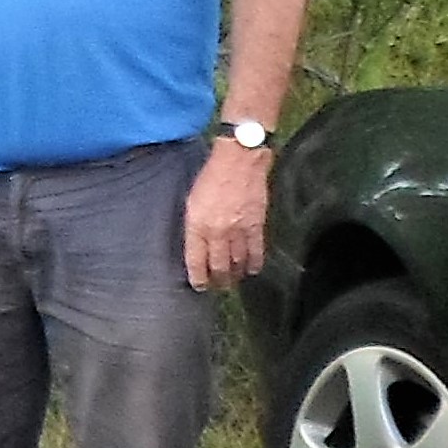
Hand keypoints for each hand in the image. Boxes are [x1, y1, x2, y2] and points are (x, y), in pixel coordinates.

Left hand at [184, 139, 271, 291]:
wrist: (239, 160)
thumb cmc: (210, 177)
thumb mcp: (190, 200)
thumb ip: (194, 224)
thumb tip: (197, 244)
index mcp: (197, 224)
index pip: (196, 259)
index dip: (198, 277)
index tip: (199, 286)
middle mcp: (217, 231)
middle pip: (218, 266)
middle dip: (217, 280)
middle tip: (217, 287)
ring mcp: (239, 230)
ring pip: (237, 262)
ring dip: (235, 275)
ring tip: (232, 281)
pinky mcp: (257, 225)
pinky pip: (256, 252)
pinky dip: (254, 264)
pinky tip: (252, 270)